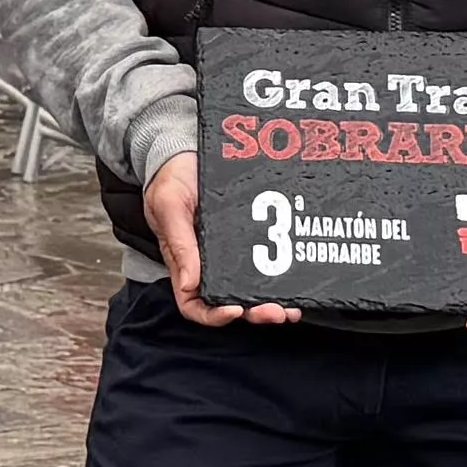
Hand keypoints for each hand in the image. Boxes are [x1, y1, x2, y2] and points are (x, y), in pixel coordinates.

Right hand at [141, 152, 294, 328]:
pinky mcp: (250, 236)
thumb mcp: (168, 206)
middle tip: (278, 312)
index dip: (213, 315)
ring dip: (274, 302)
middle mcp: (210, 265)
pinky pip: (269, 260)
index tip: (234, 309)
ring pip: (253, 289)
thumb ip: (179, 245)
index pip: (194, 304)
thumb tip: (190, 285)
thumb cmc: (171, 179)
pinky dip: (284, 276)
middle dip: (256, 312)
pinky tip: (299, 279)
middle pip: (231, 302)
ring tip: (292, 308)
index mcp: (186, 263)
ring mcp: (232, 253)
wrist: (188, 151)